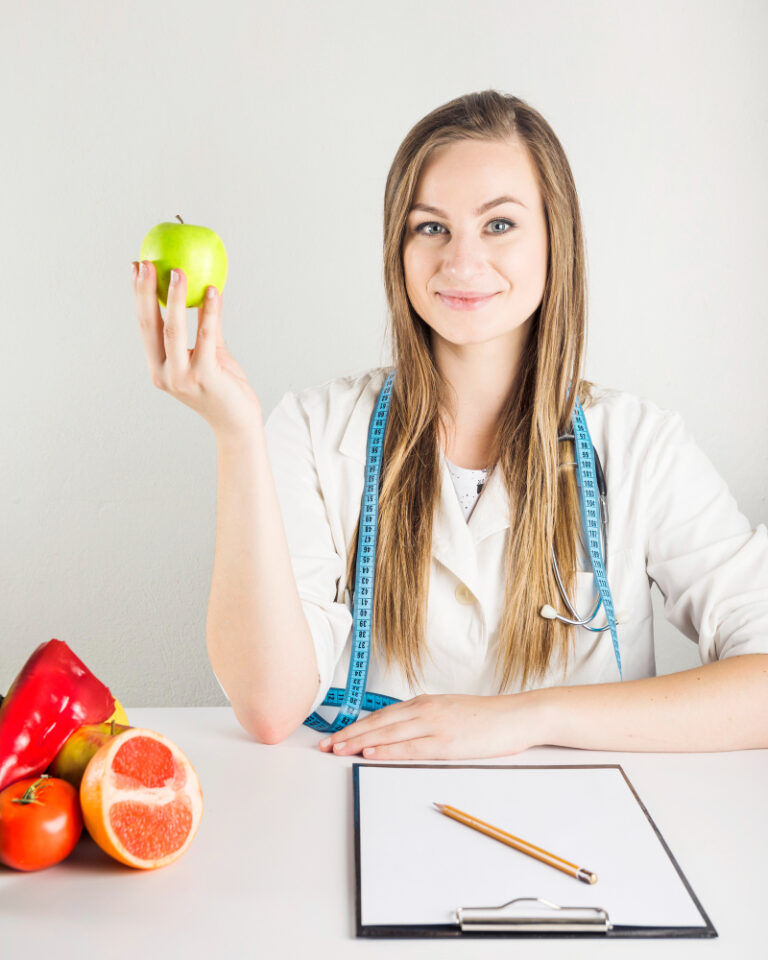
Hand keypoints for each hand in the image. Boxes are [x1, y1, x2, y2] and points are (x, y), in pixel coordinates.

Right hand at [133, 260, 261, 437]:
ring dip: (176, 299)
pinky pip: (207, 338)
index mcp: (159, 367)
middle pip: (151, 326)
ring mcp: (182, 377)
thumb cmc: (224, 388)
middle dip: (146, 292)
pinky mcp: (204, 377)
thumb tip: (204, 292)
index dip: (139, 296)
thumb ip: (205, 328)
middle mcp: (165, 373)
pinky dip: (209, 313)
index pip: (145, 326)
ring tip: (179, 271)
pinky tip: (213, 292)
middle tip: (147, 263)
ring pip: (174, 331)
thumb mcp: (210, 354)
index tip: (137, 268)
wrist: (237, 423)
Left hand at [317, 693, 546, 760]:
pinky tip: (371, 752)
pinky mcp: (447, 742)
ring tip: (337, 750)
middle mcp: (425, 710)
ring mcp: (435, 725)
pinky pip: (410, 747)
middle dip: (348, 735)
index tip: (335, 737)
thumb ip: (424, 721)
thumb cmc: (486, 719)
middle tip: (325, 746)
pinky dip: (388, 749)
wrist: (517, 716)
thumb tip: (400, 734)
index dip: (355, 727)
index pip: (381, 716)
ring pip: (389, 734)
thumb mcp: (449, 713)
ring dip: (360, 742)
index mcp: (424, 703)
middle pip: (378, 723)